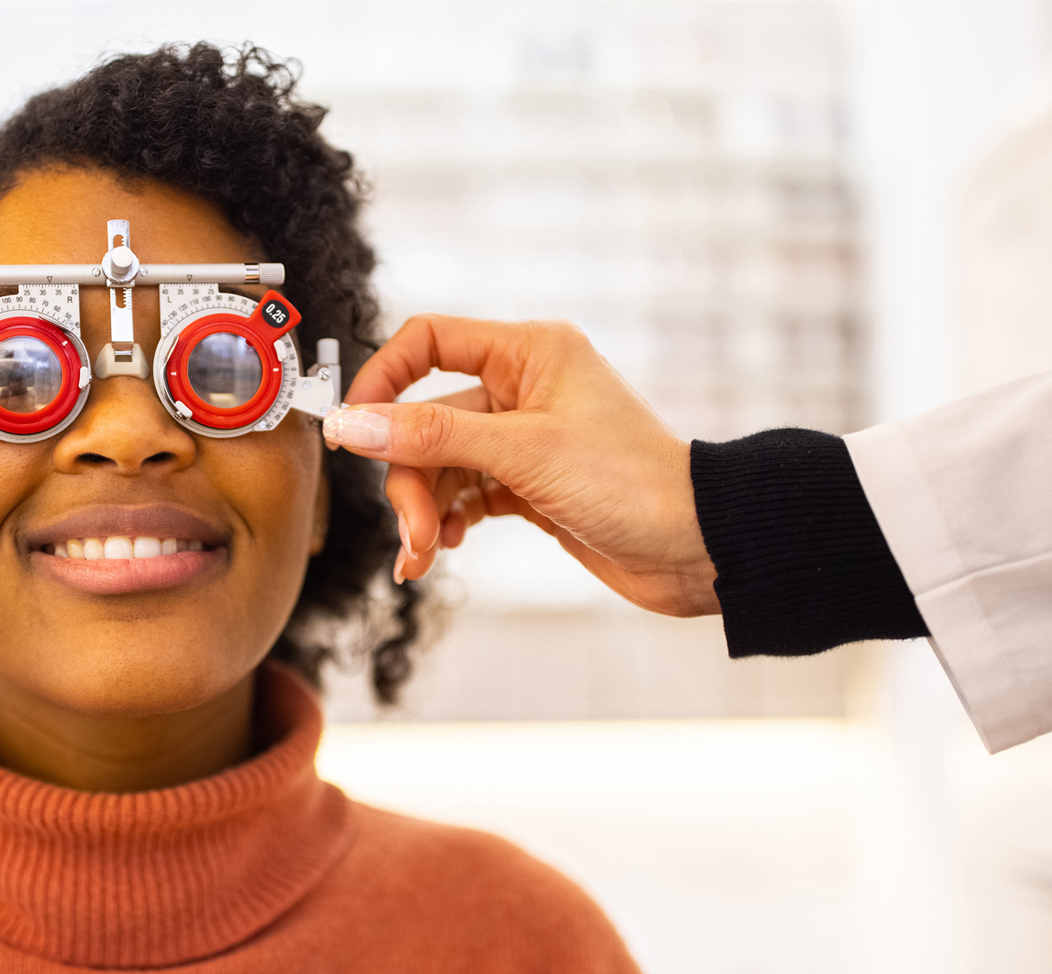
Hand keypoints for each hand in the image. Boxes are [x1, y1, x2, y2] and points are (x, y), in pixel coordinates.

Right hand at [322, 315, 719, 617]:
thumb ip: (434, 435)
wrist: (698, 549)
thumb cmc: (635, 485)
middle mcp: (524, 388)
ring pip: (442, 463)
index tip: (354, 428)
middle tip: (412, 532)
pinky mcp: (529, 484)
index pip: (429, 341)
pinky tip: (442, 549)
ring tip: (424, 555)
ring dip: (424, 511)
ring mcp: (525, 439)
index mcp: (530, 352)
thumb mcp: (525, 453)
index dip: (383, 380)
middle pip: (426, 418)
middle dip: (410, 478)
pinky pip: (464, 494)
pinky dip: (446, 522)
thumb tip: (353, 422)